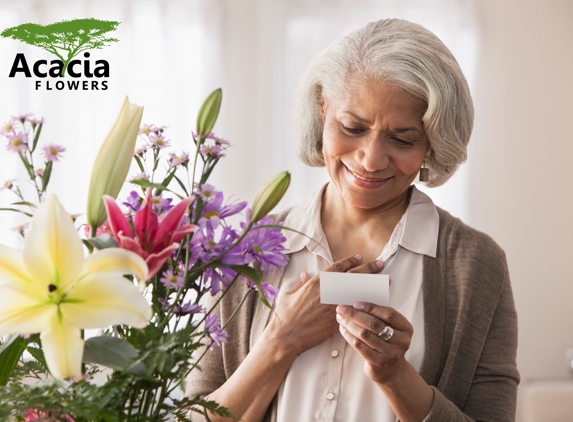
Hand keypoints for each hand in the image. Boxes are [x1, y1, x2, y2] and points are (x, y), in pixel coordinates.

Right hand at [264, 255, 383, 356]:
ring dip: (371, 285)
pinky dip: (366, 304)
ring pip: (357, 292)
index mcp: (315, 283)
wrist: (286, 336)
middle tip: (379, 264)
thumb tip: (305, 274)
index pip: (337, 268)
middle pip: (352, 277)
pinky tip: (376, 302)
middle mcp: (327, 291)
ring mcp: (333, 305)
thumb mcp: (288, 294)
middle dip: (367, 269)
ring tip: (383, 281)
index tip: (359, 257)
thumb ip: (299, 283)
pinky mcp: (337, 319)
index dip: (349, 261)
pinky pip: (355, 309)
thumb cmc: (284, 316)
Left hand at [336, 302, 413, 383]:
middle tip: (342, 308)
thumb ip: (379, 317)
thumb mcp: (390, 329)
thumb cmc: (387, 342)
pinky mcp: (378, 362)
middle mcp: (401, 341)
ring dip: (349, 324)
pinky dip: (348, 335)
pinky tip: (343, 329)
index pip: (389, 314)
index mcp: (406, 328)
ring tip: (340, 317)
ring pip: (364, 334)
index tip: (356, 304)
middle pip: (374, 324)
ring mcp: (390, 353)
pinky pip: (359, 345)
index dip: (372, 307)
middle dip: (355, 314)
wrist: (391, 370)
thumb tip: (355, 306)